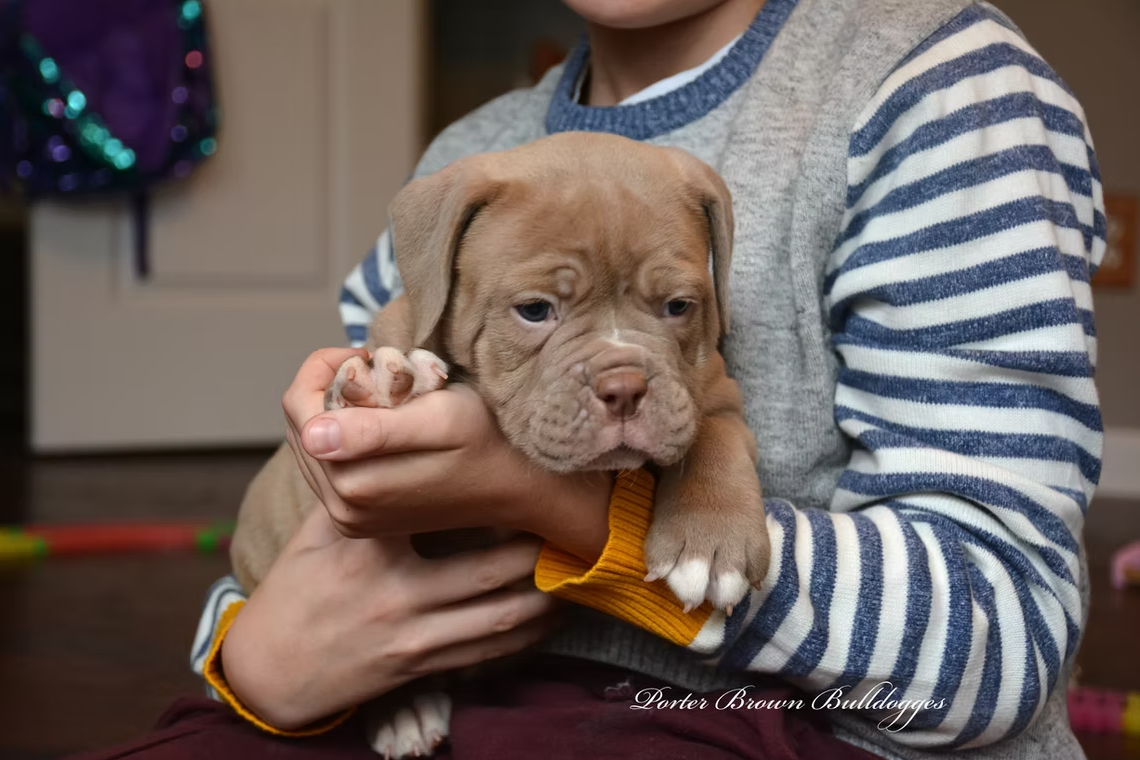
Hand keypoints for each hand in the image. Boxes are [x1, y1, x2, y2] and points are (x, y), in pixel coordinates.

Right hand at [222, 506, 560, 729]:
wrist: (271, 669)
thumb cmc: (297, 590)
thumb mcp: (317, 532)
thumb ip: (359, 493)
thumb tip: (390, 441)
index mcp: (373, 550)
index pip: (442, 514)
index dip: (489, 498)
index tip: (520, 477)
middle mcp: (399, 595)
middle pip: (493, 570)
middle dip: (537, 548)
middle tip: (566, 522)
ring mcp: (415, 637)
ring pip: (502, 616)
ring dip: (545, 594)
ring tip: (571, 566)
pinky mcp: (423, 667)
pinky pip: (489, 652)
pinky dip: (527, 633)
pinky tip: (550, 614)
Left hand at [282, 348, 613, 561]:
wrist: (520, 486)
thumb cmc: (488, 441)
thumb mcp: (441, 421)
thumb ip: (375, 430)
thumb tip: (313, 434)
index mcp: (355, 484)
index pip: (299, 408)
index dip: (323, 369)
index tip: (366, 354)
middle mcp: (344, 510)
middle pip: (300, 427)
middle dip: (328, 389)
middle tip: (376, 372)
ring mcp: (350, 519)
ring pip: (310, 446)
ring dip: (335, 411)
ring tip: (381, 397)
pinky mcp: (359, 520)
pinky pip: (327, 466)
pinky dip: (344, 436)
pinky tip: (380, 425)